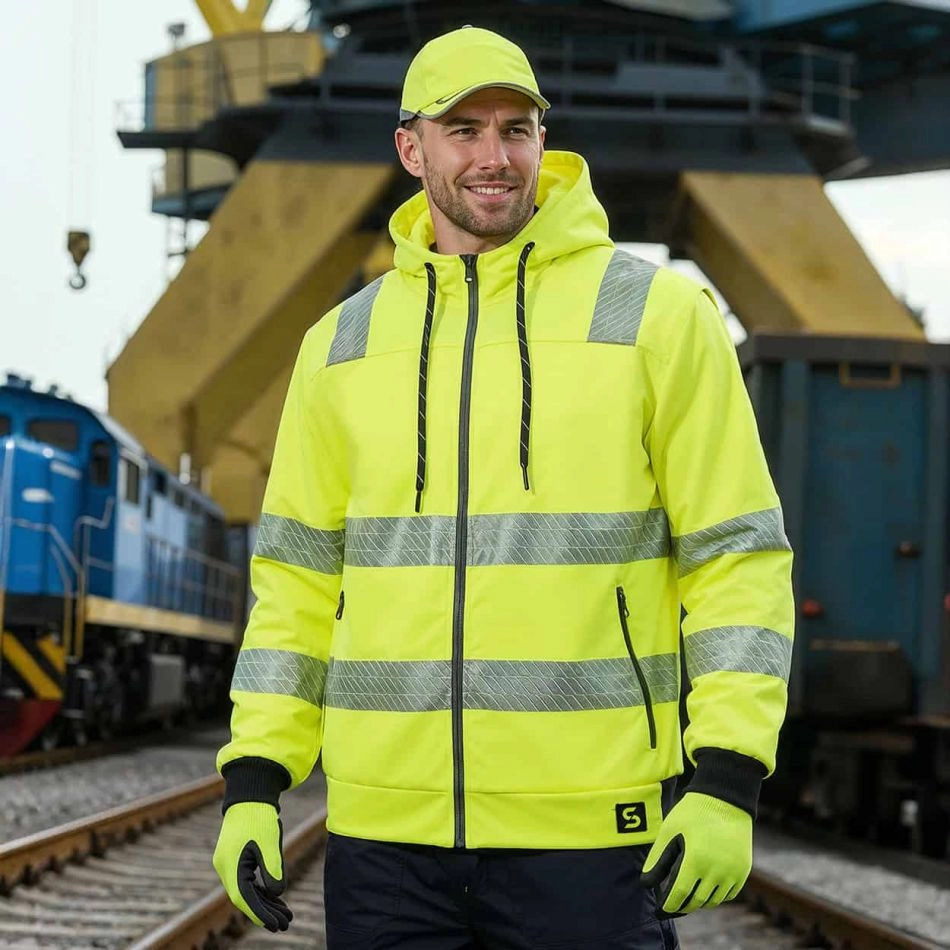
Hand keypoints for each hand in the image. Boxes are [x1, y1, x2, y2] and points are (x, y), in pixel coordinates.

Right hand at [212, 801, 292, 931]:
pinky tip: (275, 897)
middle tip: (284, 924)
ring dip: (265, 902)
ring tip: (285, 914)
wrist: (249, 794)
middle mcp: (225, 867)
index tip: (274, 926)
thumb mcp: (270, 843)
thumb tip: (277, 893)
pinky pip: (247, 880)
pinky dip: (261, 889)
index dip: (259, 914)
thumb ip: (272, 869)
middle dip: (265, 912)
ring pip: (247, 890)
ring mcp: (228, 863)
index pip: (244, 898)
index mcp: (230, 865)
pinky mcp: (235, 857)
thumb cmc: (259, 816)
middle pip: (245, 897)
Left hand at [640, 792, 751, 916]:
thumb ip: (657, 858)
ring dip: (699, 902)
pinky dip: (716, 896)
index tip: (661, 910)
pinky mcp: (743, 870)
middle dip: (683, 906)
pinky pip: (729, 894)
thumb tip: (646, 883)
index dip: (669, 905)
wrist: (725, 799)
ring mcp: (732, 872)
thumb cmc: (693, 812)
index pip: (680, 894)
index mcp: (695, 860)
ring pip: (714, 900)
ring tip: (688, 897)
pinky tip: (706, 890)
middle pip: (697, 901)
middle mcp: (717, 870)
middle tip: (672, 906)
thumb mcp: (670, 830)